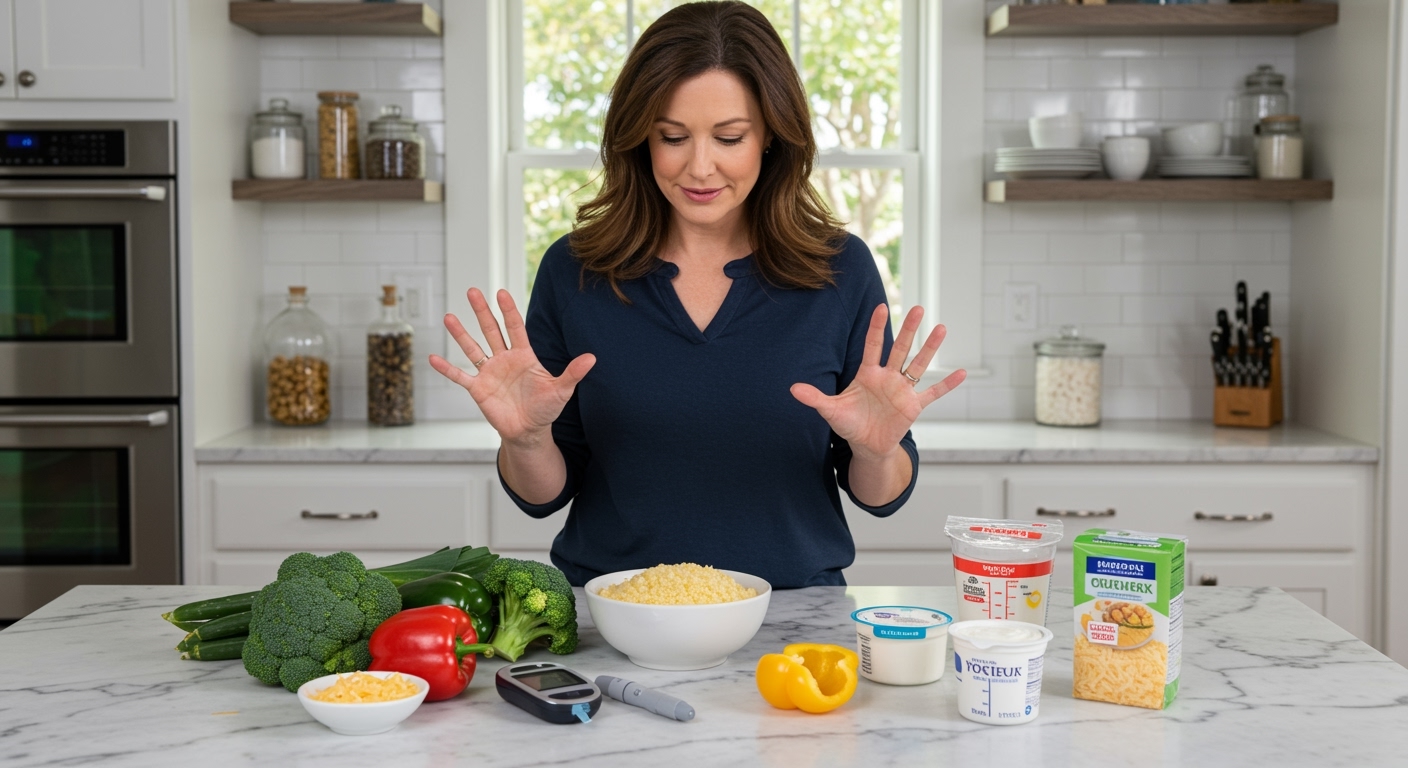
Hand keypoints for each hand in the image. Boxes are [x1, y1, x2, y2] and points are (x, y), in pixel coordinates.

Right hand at [429, 288, 594, 444]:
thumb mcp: (561, 390)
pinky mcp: (478, 389)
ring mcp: (489, 373)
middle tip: (472, 290)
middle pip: (491, 330)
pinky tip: (432, 358)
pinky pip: (460, 377)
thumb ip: (573, 372)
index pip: (515, 327)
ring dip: (461, 334)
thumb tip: (592, 358)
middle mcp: (504, 359)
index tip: (501, 292)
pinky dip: (447, 369)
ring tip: (449, 317)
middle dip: (482, 311)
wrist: (529, 430)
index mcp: (524, 355)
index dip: (508, 310)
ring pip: (473, 348)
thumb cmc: (546, 409)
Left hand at [790, 304, 965, 458]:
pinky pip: (933, 393)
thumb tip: (791, 389)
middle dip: (908, 329)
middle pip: (899, 348)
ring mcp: (902, 390)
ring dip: (930, 348)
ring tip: (941, 329)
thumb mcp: (830, 410)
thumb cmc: (849, 424)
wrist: (866, 445)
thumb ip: (815, 397)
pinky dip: (946, 384)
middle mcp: (888, 377)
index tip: (880, 306)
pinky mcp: (914, 406)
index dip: (875, 327)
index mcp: (868, 374)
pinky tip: (961, 373)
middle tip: (917, 308)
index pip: (872, 345)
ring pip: (918, 365)